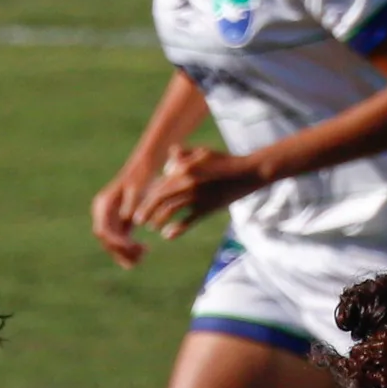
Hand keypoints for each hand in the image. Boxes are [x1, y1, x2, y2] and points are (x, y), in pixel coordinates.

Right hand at [89, 171, 147, 268]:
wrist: (145, 169)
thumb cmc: (144, 177)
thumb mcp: (138, 187)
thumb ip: (131, 201)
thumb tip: (125, 217)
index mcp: (103, 205)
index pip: (102, 230)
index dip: (116, 242)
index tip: (133, 247)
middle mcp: (102, 214)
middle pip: (106, 241)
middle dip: (122, 251)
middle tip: (141, 254)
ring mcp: (109, 220)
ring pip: (113, 245)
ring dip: (127, 253)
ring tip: (144, 254)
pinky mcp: (119, 224)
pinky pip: (121, 242)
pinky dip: (130, 249)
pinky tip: (144, 251)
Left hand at [133, 145, 257, 239]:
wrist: (248, 173)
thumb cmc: (224, 161)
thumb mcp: (202, 152)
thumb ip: (183, 154)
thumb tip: (167, 164)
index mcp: (184, 168)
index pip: (159, 184)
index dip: (147, 196)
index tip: (141, 204)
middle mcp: (188, 182)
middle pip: (159, 198)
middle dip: (146, 211)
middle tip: (138, 221)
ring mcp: (197, 196)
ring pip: (170, 210)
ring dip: (158, 220)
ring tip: (152, 227)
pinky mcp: (207, 208)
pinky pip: (188, 221)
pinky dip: (176, 229)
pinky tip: (167, 235)